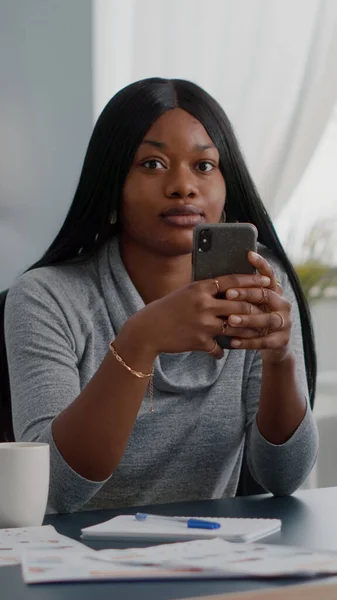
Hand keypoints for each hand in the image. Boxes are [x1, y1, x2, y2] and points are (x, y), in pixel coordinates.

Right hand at [126, 272, 270, 359]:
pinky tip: (222, 352)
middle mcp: (203, 304)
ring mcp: (203, 324)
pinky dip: (221, 351)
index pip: (233, 281)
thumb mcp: (186, 293)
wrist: (148, 329)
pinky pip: (219, 348)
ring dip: (246, 331)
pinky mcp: (200, 342)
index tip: (267, 281)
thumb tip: (229, 288)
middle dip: (255, 310)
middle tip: (266, 311)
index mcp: (200, 288)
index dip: (252, 281)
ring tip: (254, 332)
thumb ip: (206, 291)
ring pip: (235, 328)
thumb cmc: (167, 309)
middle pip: (240, 306)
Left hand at [224, 252, 291, 362]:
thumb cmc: (254, 320)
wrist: (272, 347)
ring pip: (266, 319)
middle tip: (228, 294)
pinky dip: (247, 342)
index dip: (260, 264)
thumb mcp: (251, 305)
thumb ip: (242, 293)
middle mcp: (282, 304)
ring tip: (230, 320)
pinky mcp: (281, 340)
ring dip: (247, 319)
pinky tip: (233, 342)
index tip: (249, 254)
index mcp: (275, 292)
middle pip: (265, 295)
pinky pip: (263, 341)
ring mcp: (284, 323)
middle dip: (246, 294)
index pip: (269, 275)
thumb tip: (219, 277)